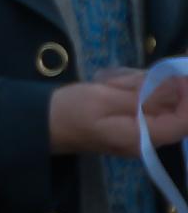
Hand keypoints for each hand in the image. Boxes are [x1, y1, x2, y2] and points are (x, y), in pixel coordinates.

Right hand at [48, 68, 187, 155]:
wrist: (41, 124)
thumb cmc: (69, 111)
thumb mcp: (104, 97)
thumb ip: (144, 95)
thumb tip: (178, 87)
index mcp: (142, 138)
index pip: (184, 122)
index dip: (187, 97)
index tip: (177, 73)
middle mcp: (146, 139)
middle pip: (173, 110)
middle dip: (159, 88)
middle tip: (123, 79)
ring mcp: (138, 132)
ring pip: (157, 104)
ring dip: (141, 86)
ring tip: (110, 82)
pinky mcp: (129, 123)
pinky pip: (143, 104)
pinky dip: (131, 90)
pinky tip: (109, 85)